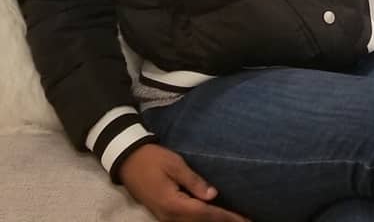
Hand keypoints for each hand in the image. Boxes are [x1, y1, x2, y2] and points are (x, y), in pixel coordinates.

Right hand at [119, 143, 250, 221]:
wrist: (128, 161)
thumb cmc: (153, 158)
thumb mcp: (175, 164)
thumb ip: (194, 181)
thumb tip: (213, 195)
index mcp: (173, 204)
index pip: (205, 213)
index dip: (226, 217)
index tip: (244, 219)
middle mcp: (169, 216)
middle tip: (245, 220)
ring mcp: (165, 218)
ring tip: (233, 219)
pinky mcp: (163, 215)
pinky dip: (202, 221)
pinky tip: (212, 217)